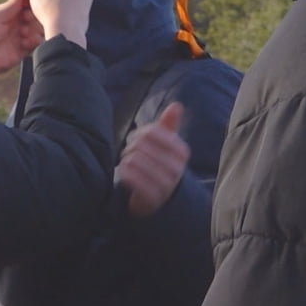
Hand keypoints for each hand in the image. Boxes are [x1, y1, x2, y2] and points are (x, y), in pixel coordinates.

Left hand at [0, 0, 43, 107]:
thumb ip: (10, 6)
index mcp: (6, 13)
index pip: (24, 4)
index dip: (30, 2)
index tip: (32, 3)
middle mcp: (13, 25)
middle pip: (32, 16)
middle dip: (33, 16)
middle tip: (27, 19)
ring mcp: (17, 38)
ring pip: (35, 30)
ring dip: (34, 29)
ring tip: (24, 32)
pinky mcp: (20, 52)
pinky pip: (33, 45)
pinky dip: (34, 41)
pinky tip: (26, 42)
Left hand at [117, 102, 190, 217]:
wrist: (161, 201)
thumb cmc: (160, 166)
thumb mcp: (167, 146)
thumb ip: (169, 126)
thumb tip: (176, 105)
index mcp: (181, 151)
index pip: (151, 132)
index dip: (138, 134)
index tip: (137, 140)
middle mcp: (176, 167)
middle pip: (140, 145)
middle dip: (130, 148)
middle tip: (129, 154)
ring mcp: (165, 183)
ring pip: (133, 159)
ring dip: (125, 161)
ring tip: (128, 164)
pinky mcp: (152, 196)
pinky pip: (130, 176)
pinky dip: (124, 173)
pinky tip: (126, 174)